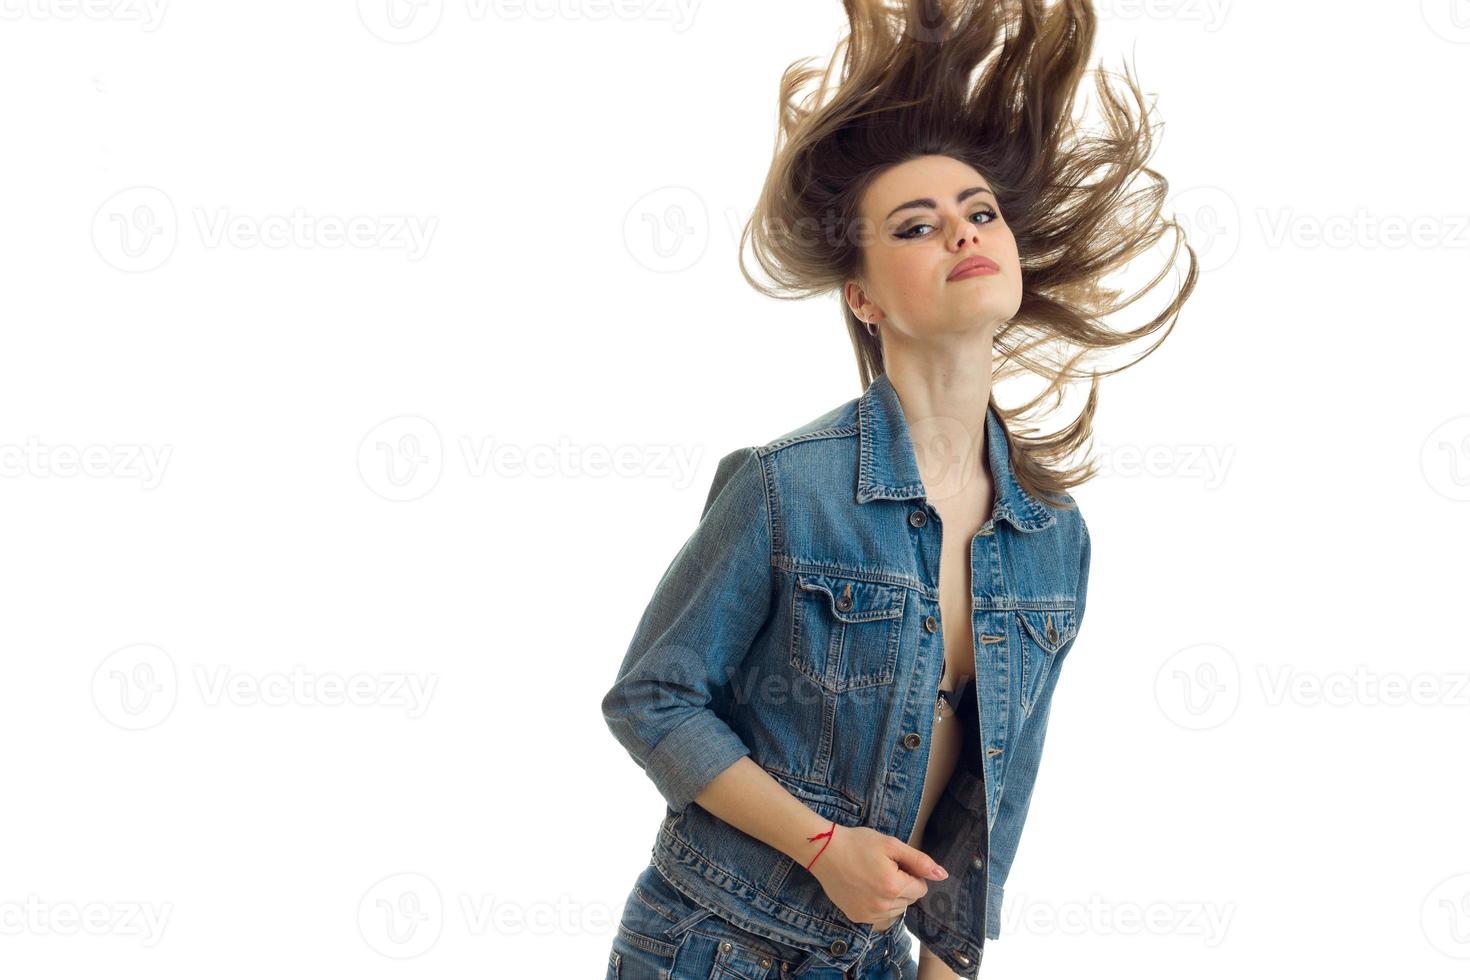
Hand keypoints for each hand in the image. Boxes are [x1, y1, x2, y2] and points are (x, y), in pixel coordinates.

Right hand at [807, 824, 947, 926]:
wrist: (824, 851)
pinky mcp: (857, 918)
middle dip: (903, 885)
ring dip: (891, 897)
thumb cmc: (858, 843)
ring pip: (896, 910)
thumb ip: (919, 861)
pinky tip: (865, 888)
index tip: (895, 863)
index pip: (921, 888)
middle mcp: (883, 906)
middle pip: (909, 900)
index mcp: (894, 887)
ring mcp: (869, 915)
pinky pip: (880, 916)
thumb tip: (943, 875)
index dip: (911, 873)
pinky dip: (878, 904)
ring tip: (873, 877)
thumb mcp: (891, 845)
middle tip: (882, 868)